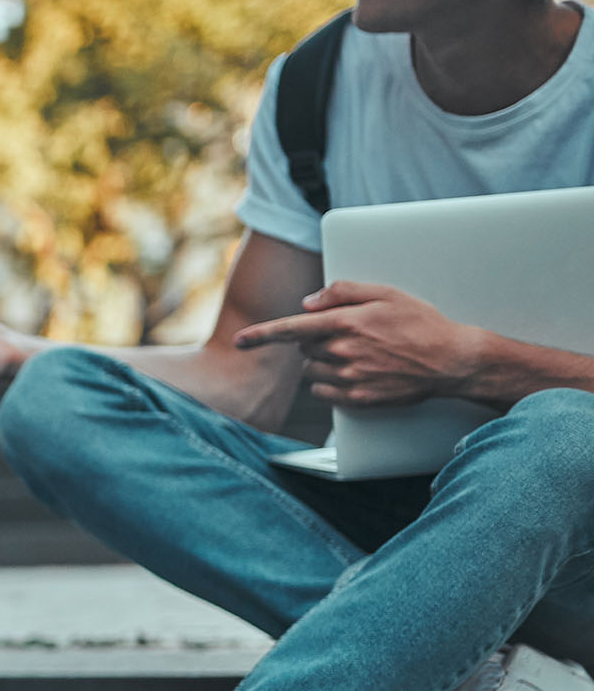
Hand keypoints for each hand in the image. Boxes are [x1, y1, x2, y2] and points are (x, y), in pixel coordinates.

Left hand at [232, 281, 486, 405]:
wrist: (451, 361)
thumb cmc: (419, 322)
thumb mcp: (386, 293)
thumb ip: (343, 291)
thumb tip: (307, 302)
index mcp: (347, 323)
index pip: (292, 328)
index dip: (261, 335)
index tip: (239, 341)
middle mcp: (344, 351)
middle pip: (303, 348)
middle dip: (314, 340)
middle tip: (347, 335)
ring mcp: (350, 377)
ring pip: (311, 370)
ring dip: (321, 362)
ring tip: (355, 354)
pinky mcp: (357, 399)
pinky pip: (323, 391)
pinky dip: (328, 382)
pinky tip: (353, 373)